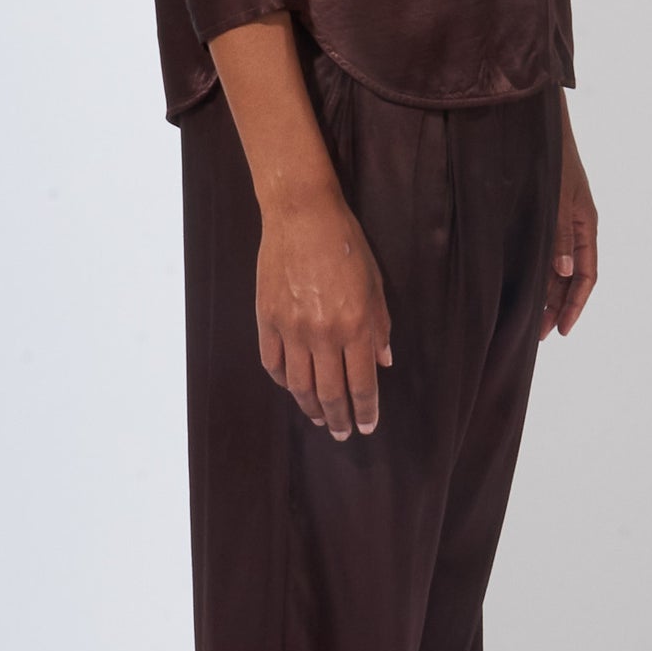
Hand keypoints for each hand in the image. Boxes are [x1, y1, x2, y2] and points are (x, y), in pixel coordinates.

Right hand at [257, 186, 393, 437]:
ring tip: (318, 418)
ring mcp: (291, 328)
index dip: (365, 411)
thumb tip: (384, 362)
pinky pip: (272, 363)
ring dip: (310, 408)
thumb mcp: (375, 284)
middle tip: (341, 434)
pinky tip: (292, 387)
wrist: (301, 216)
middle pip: (330, 393)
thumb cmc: (346, 245)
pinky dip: (283, 381)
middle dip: (338, 419)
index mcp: (355, 326)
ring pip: (299, 385)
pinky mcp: (267, 319)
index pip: (361, 385)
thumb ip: (380, 327)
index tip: (367, 427)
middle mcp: (323, 334)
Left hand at [540, 103, 596, 337]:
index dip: (576, 305)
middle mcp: (572, 226)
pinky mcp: (537, 215)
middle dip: (556, 307)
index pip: (588, 275)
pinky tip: (515, 286)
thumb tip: (564, 272)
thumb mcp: (556, 196)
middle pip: (569, 278)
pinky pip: (538, 251)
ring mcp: (555, 221)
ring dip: (542, 294)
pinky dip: (531, 272)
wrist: (533, 121)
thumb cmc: (549, 154)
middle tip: (537, 334)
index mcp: (585, 223)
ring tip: (525, 320)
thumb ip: (558, 234)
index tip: (561, 329)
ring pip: (552, 267)